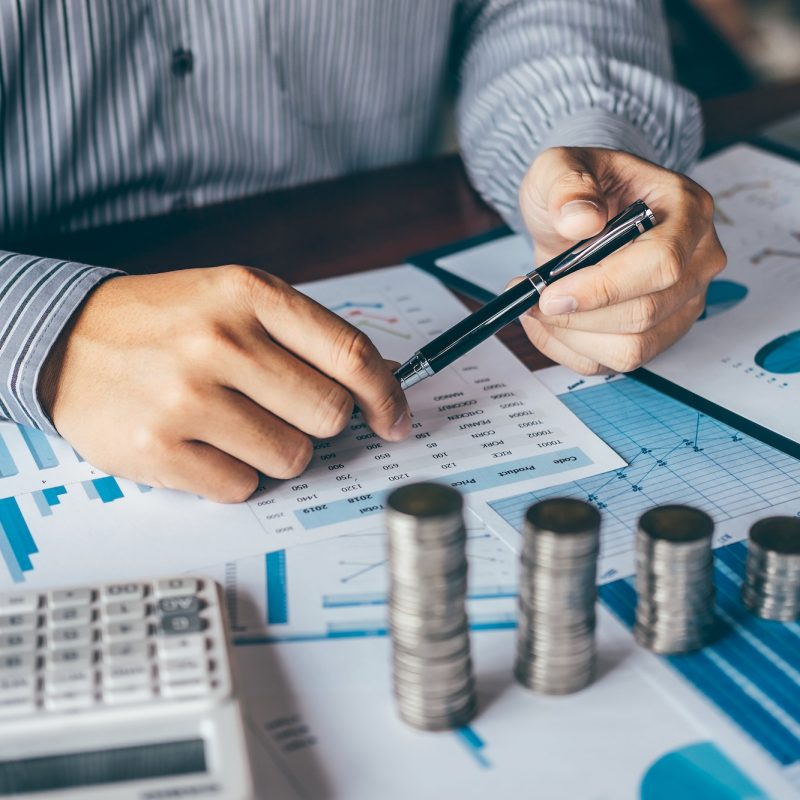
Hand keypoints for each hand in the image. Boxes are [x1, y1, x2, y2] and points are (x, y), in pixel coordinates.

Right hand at [40, 266, 411, 501]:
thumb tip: (383, 380)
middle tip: (285, 413)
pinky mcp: (157, 449)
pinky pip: (242, 487)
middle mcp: (220, 341)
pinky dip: (234, 476)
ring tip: (234, 425)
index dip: (387, 395)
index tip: (395, 420)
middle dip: (319, 425)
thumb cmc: (166, 322)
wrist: (68, 339)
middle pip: (329, 415)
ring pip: (292, 458)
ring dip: (275, 452)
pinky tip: (204, 446)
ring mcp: (186, 397)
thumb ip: (308, 338)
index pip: (350, 354)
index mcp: (249, 295)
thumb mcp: (235, 301)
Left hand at [517, 147, 725, 373]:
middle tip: (531, 299)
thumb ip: (566, 184)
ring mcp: (683, 303)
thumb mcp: (560, 168)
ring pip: (632, 349)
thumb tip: (580, 220)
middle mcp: (697, 261)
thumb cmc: (579, 192)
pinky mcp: (658, 334)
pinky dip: (569, 351)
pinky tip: (546, 325)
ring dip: (571, 337)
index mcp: (688, 210)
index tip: (551, 293)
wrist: (579, 218)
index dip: (603, 287)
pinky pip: (613, 363)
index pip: (661, 264)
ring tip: (534, 308)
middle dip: (578, 317)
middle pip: (646, 313)